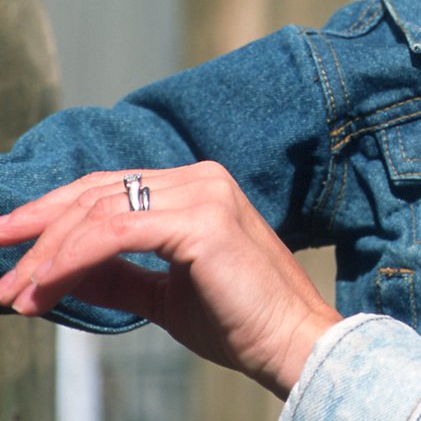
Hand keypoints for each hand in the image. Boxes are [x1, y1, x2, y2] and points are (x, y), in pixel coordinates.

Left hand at [0, 162, 340, 398]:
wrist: (292, 342)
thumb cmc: (239, 322)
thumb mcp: (164, 295)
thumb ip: (116, 276)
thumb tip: (54, 275)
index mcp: (198, 187)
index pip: (110, 188)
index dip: (52, 212)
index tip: (7, 242)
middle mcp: (201, 178)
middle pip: (97, 193)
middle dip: (36, 230)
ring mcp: (203, 194)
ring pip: (99, 212)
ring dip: (46, 255)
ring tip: (15, 295)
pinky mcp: (200, 221)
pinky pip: (115, 234)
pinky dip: (70, 260)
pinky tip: (43, 288)